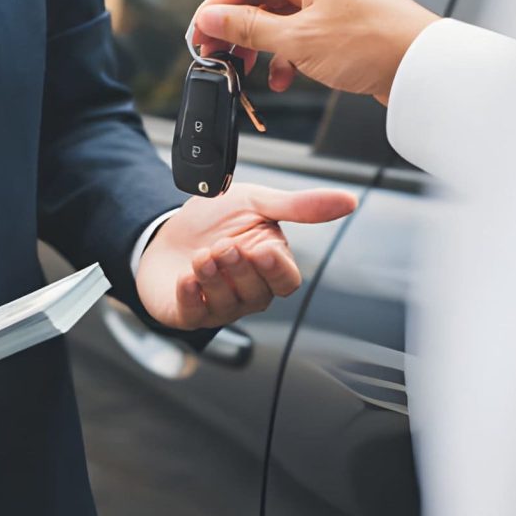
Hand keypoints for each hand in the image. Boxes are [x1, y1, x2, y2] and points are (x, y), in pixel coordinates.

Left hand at [137, 183, 356, 329]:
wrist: (166, 228)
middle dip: (239, 269)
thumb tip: (349, 201)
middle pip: (258, 295)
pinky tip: (185, 277)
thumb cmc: (215, 220)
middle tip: (224, 245)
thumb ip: (300, 206)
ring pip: (226, 305)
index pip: (286, 281)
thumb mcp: (257, 203)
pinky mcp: (187, 313)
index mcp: (268, 266)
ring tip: (201, 255)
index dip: (276, 269)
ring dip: (213, 279)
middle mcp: (247, 291)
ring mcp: (218, 305)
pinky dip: (189, 296)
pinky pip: (194, 314)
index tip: (262, 250)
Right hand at [192, 0, 439, 103]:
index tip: (198, 37)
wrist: (421, 69)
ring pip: (278, 23)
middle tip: (217, 59)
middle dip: (237, 34)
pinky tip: (282, 79)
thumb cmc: (371, 44)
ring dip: (260, 50)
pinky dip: (285, 58)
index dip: (215, 10)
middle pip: (259, 1)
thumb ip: (248, 30)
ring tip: (247, 73)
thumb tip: (210, 20)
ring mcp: (330, 1)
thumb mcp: (297, 39)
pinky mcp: (339, 25)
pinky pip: (298, 37)